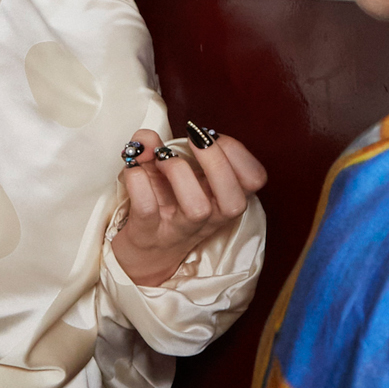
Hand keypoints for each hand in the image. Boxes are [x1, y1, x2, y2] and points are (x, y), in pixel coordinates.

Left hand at [111, 129, 265, 287]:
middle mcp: (208, 218)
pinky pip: (147, 209)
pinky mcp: (147, 233)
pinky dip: (138, 181)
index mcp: (222, 199)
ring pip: (197, 208)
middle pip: (235, 201)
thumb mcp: (167, 171)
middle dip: (216, 160)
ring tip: (161, 158)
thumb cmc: (162, 204)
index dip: (238, 152)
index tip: (210, 134)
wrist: (141, 253)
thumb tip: (148, 138)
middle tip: (194, 139)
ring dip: (178, 170)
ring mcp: (178, 229)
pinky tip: (134, 167)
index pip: (254, 180)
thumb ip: (158, 145)